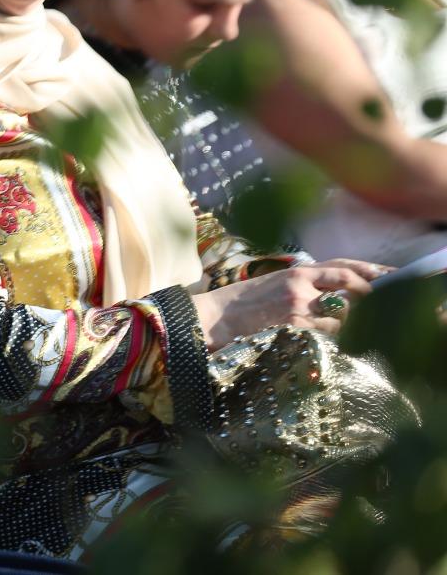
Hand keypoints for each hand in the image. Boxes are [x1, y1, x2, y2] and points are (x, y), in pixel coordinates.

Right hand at [192, 258, 386, 349]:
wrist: (214, 317)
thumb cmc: (242, 302)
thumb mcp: (273, 283)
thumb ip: (304, 284)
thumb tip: (338, 294)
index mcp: (296, 272)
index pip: (341, 266)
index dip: (368, 270)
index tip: (388, 274)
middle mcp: (301, 286)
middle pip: (349, 287)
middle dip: (367, 295)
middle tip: (377, 301)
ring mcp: (299, 308)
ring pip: (340, 317)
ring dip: (339, 323)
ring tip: (320, 327)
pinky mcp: (294, 329)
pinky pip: (325, 335)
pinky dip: (325, 337)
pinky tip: (312, 338)